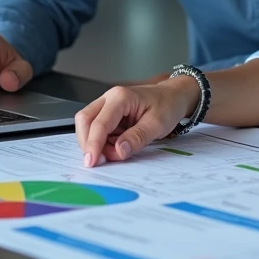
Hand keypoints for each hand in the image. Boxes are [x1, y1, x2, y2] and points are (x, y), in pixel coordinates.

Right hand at [74, 78, 199, 167]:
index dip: (93, 144)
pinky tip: (116, 147)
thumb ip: (137, 138)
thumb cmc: (167, 105)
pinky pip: (97, 130)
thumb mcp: (157, 124)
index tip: (91, 162)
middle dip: (88, 143)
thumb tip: (118, 151)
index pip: (100, 122)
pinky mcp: (108, 115)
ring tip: (116, 153)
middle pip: (85, 120)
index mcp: (121, 97)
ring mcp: (107, 105)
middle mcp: (109, 98)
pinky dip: (102, 142)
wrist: (173, 96)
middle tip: (100, 161)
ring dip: (96, 144)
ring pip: (88, 125)